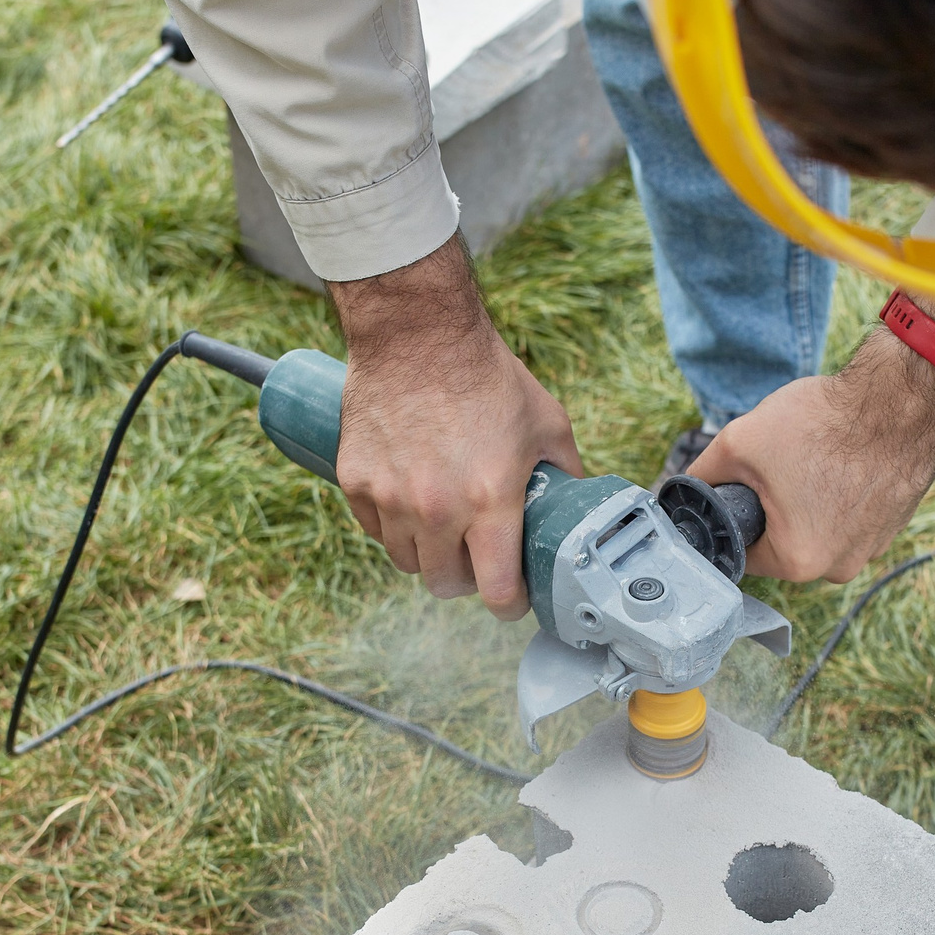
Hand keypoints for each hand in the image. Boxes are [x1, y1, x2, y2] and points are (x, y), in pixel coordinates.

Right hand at [327, 237, 583, 620]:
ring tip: (442, 527)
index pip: (497, 590)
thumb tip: (579, 505)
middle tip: (476, 556)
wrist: (418, 332)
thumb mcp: (547, 423)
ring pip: (406, 562)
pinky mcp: (355, 481)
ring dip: (426, 554)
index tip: (512, 597)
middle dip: (466, 578)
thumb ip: (565, 471)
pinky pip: (374, 530)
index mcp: (490, 501)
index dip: (509, 603)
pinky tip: (410, 502)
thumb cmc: (487, 375)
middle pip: (445, 584)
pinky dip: (392, 526)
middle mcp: (436, 509)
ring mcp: (390, 497)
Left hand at [687, 295, 934, 581]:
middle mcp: (840, 566)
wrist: (902, 396)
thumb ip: (703, 474)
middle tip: (779, 465)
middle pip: (784, 542)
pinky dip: (845, 493)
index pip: (745, 552)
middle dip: (774, 507)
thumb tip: (680, 488)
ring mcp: (874, 546)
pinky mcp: (896, 523)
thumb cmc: (825, 421)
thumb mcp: (740, 443)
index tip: (742, 488)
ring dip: (811, 500)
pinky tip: (844, 459)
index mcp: (798, 560)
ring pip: (821, 527)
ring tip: (816, 457)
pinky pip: (854, 515)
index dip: (735, 517)